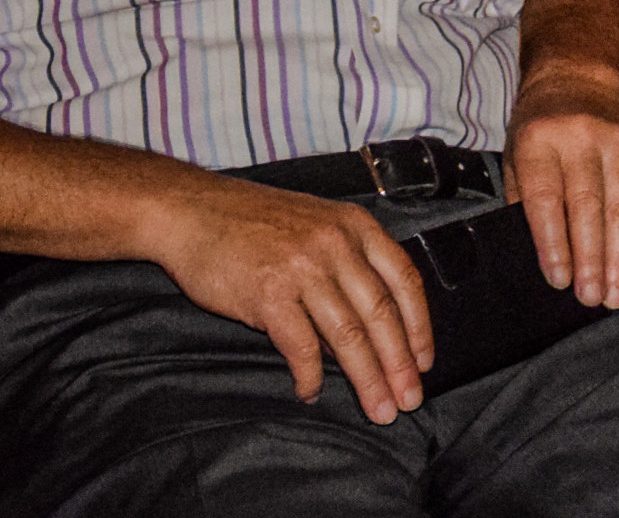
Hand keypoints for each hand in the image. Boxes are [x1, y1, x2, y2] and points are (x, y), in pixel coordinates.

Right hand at [142, 174, 432, 422]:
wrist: (193, 211)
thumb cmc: (255, 222)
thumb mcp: (319, 224)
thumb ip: (350, 262)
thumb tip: (374, 320)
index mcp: (357, 227)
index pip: (405, 281)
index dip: (419, 327)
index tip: (425, 361)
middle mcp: (337, 245)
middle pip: (381, 314)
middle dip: (399, 364)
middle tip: (408, 400)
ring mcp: (303, 269)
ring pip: (348, 335)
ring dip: (366, 378)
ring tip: (377, 408)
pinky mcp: (267, 294)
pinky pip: (300, 346)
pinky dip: (310, 376)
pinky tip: (312, 392)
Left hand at [507, 64, 618, 308]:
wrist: (578, 75)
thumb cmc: (538, 125)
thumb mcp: (514, 154)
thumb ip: (523, 202)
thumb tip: (541, 258)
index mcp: (539, 140)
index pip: (547, 197)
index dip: (555, 242)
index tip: (559, 280)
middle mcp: (580, 140)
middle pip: (589, 205)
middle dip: (592, 258)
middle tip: (590, 298)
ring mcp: (617, 144)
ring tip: (614, 294)